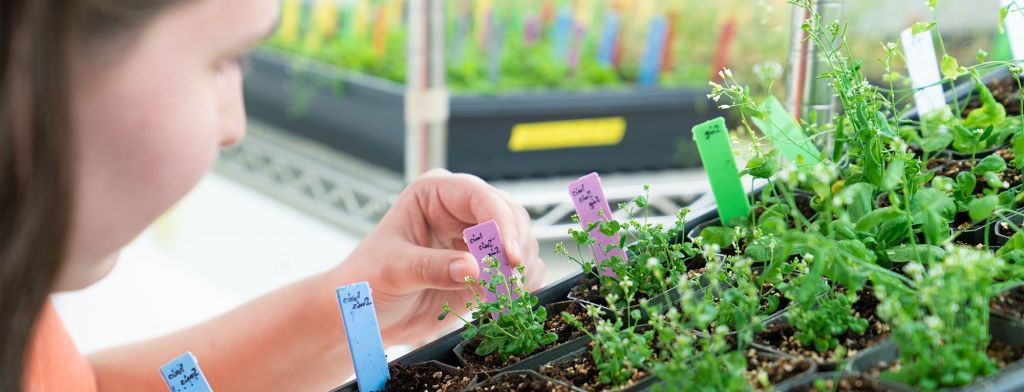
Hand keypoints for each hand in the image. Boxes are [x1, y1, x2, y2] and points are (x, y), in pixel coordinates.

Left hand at [333, 169, 544, 344]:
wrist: (366, 314)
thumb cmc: (367, 281)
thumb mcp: (393, 271)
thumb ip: (432, 268)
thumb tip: (473, 269)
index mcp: (434, 193)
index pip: (479, 196)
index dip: (500, 224)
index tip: (509, 256)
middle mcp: (460, 209)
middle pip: (509, 216)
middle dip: (513, 249)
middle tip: (509, 283)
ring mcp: (476, 237)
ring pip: (520, 242)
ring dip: (519, 270)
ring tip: (501, 296)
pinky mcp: (486, 266)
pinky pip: (518, 269)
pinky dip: (520, 285)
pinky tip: (504, 300)